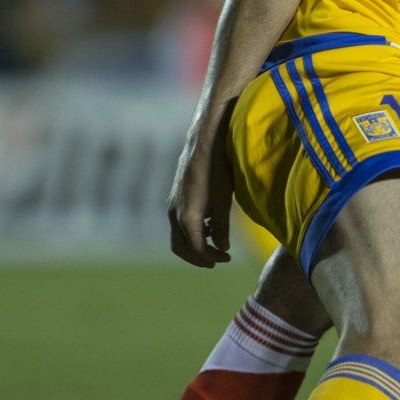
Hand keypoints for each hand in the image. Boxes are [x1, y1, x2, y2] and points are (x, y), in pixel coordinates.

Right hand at [167, 113, 233, 268]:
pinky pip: (179, 222)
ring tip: (216, 243)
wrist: (204, 140)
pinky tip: (210, 224)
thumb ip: (222, 227)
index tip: (226, 259)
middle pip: (181, 247)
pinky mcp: (176, 196)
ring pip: (179, 235)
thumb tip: (222, 247)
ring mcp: (173, 203)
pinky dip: (192, 231)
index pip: (195, 249)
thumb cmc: (217, 168)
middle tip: (218, 259)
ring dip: (195, 244)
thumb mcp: (224, 200)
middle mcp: (174, 212)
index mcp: (187, 217)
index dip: (210, 258)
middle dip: (199, 257)